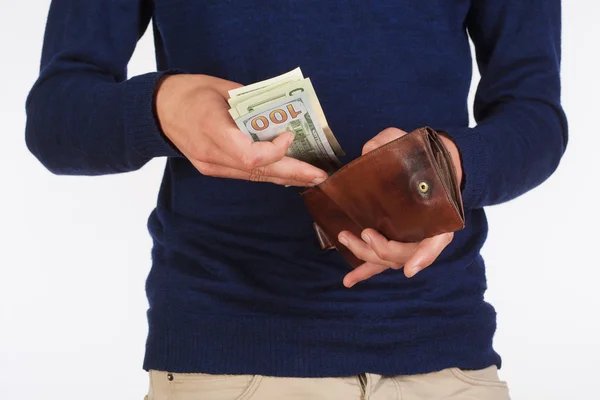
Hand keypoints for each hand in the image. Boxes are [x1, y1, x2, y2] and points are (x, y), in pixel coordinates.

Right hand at [155, 74, 327, 186]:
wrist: (159, 110)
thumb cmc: (191, 92)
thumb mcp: (222, 88)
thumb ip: (251, 104)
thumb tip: (281, 114)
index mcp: (212, 129)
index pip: (250, 155)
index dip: (275, 152)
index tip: (288, 137)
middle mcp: (212, 155)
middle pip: (258, 171)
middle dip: (293, 173)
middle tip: (319, 175)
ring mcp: (211, 165)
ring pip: (254, 177)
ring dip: (285, 177)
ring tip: (311, 177)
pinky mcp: (212, 169)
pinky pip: (246, 174)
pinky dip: (269, 173)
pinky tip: (288, 174)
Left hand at [338, 127, 463, 287]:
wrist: (437, 164)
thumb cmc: (425, 156)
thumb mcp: (409, 141)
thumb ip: (390, 142)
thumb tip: (367, 152)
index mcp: (439, 214)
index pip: (436, 241)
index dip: (423, 256)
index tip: (411, 269)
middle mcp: (426, 232)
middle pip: (405, 254)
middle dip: (382, 249)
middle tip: (362, 233)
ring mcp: (410, 239)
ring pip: (390, 260)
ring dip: (366, 256)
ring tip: (346, 239)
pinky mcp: (395, 240)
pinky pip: (381, 261)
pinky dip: (365, 272)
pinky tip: (348, 280)